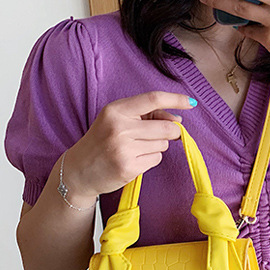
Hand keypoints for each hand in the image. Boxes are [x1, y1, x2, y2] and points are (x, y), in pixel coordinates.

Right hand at [63, 91, 195, 199]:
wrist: (78, 170)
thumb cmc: (102, 141)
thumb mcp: (118, 120)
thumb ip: (146, 116)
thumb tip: (178, 120)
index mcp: (115, 110)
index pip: (153, 99)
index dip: (175, 100)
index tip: (191, 102)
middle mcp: (119, 128)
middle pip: (166, 127)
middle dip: (172, 132)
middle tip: (165, 135)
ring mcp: (123, 149)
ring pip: (163, 145)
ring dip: (157, 147)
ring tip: (136, 148)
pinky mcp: (128, 168)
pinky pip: (156, 160)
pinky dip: (150, 160)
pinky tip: (134, 160)